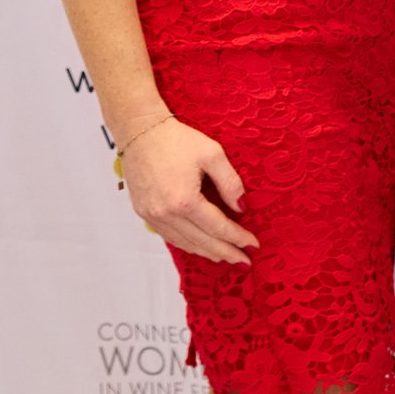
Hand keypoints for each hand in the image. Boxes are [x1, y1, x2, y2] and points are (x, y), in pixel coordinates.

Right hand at [122, 116, 256, 265]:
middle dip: (225, 253)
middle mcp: (165, 213)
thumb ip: (230, 183)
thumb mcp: (213, 154)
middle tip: (244, 261)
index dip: (237, 238)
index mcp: (184, 200)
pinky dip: (187, 244)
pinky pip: (169, 236)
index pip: (217, 227)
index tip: (254, 245)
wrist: (140, 132)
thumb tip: (241, 208)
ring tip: (225, 257)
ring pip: (184, 242)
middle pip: (201, 241)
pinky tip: (200, 245)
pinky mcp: (143, 212)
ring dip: (206, 252)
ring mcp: (151, 215)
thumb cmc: (177, 140)